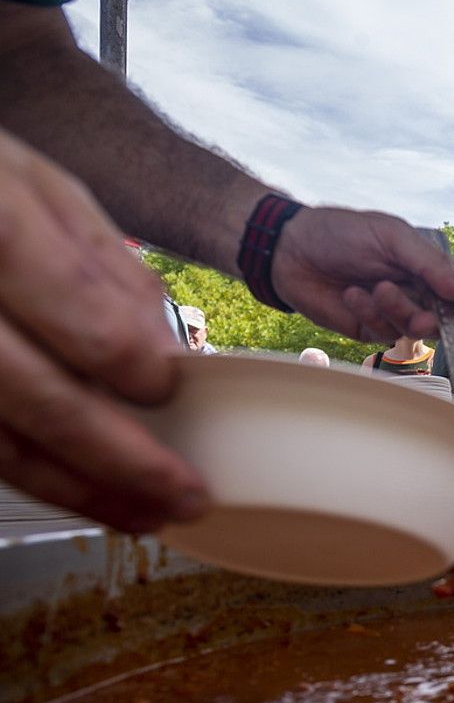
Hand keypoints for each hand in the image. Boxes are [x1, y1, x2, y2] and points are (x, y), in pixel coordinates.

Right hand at [0, 128, 208, 531]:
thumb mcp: (38, 188)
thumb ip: (101, 267)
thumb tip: (162, 346)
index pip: (72, 305)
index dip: (127, 357)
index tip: (170, 386)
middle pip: (38, 396)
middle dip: (121, 458)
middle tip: (187, 494)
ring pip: (1, 440)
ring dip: (79, 489)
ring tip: (145, 514)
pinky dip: (34, 474)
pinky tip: (85, 492)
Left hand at [271, 208, 453, 342]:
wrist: (289, 249)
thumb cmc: (341, 234)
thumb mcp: (391, 238)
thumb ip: (430, 265)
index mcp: (425, 266)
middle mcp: (414, 290)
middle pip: (441, 319)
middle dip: (428, 317)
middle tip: (413, 311)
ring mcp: (392, 312)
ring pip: (413, 330)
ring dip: (396, 312)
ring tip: (373, 291)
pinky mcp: (368, 327)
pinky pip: (383, 334)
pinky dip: (370, 315)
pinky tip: (351, 295)